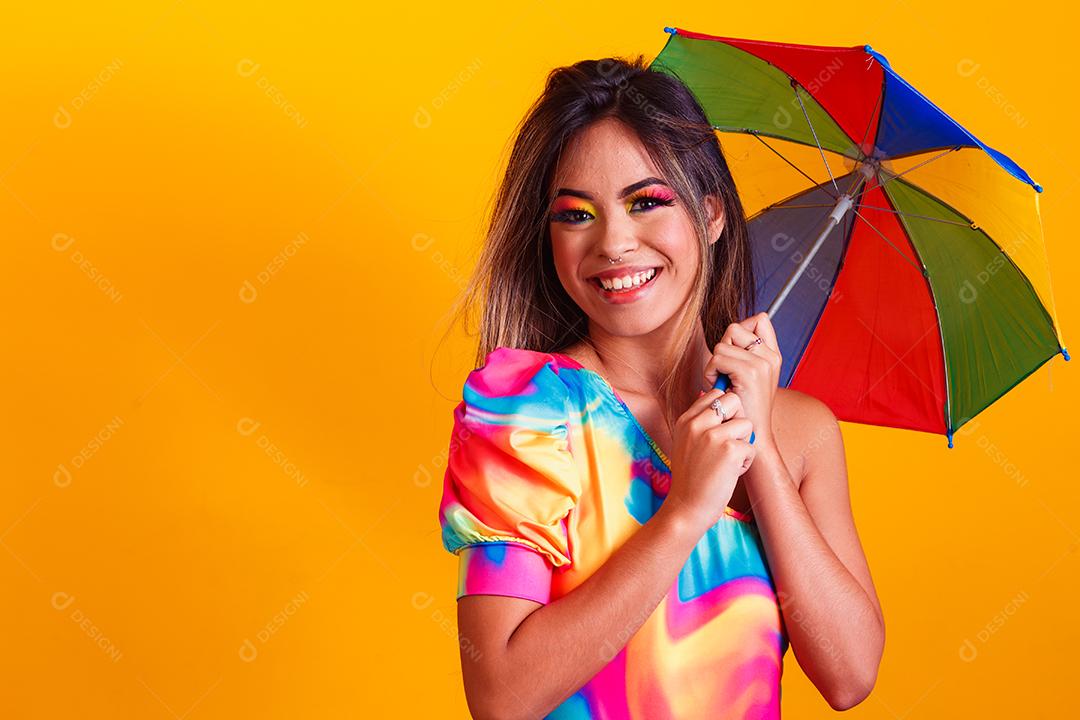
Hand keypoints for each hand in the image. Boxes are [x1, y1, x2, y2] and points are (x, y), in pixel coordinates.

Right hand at [665, 387, 756, 530]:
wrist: (686, 507)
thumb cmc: (691, 478)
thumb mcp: (686, 443)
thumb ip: (700, 422)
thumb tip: (720, 400)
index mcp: (686, 420)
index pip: (714, 394)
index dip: (726, 409)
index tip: (723, 428)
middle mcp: (697, 424)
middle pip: (733, 400)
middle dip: (738, 419)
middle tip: (730, 442)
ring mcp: (713, 436)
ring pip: (746, 424)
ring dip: (743, 443)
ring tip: (728, 461)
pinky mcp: (729, 451)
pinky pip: (751, 446)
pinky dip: (746, 462)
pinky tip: (730, 473)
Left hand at [703, 312, 782, 454]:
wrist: (752, 434)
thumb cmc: (743, 407)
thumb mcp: (749, 376)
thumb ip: (745, 353)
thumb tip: (732, 333)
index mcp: (773, 355)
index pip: (759, 320)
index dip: (739, 333)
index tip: (734, 355)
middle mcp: (771, 356)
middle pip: (735, 328)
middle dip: (722, 348)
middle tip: (724, 372)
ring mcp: (762, 363)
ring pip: (723, 343)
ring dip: (713, 363)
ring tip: (722, 382)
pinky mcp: (750, 372)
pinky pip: (717, 358)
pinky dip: (710, 372)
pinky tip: (719, 388)